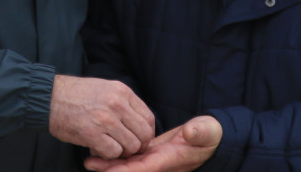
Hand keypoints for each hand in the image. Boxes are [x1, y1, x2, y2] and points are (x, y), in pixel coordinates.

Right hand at [48, 75, 155, 158]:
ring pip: (131, 146)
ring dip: (122, 151)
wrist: (48, 97)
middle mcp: (117, 104)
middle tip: (125, 147)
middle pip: (143, 134)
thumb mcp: (105, 88)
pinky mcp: (91, 133)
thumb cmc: (75, 95)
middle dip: (137, 145)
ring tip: (109, 146)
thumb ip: (123, 102)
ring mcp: (105, 119)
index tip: (138, 139)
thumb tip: (138, 123)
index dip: (146, 133)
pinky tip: (98, 148)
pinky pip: (113, 152)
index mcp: (122, 91)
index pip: (148, 118)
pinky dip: (108, 155)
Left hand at [83, 115, 221, 171]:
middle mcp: (159, 163)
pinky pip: (131, 155)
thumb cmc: (210, 134)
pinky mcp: (151, 151)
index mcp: (170, 160)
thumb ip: (200, 133)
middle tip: (89, 162)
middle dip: (110, 168)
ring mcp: (154, 158)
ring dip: (110, 162)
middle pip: (130, 169)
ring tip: (89, 158)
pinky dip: (117, 153)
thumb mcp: (207, 131)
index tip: (107, 168)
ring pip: (128, 163)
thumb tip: (191, 133)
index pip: (143, 169)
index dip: (125, 170)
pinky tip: (103, 147)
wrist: (211, 137)